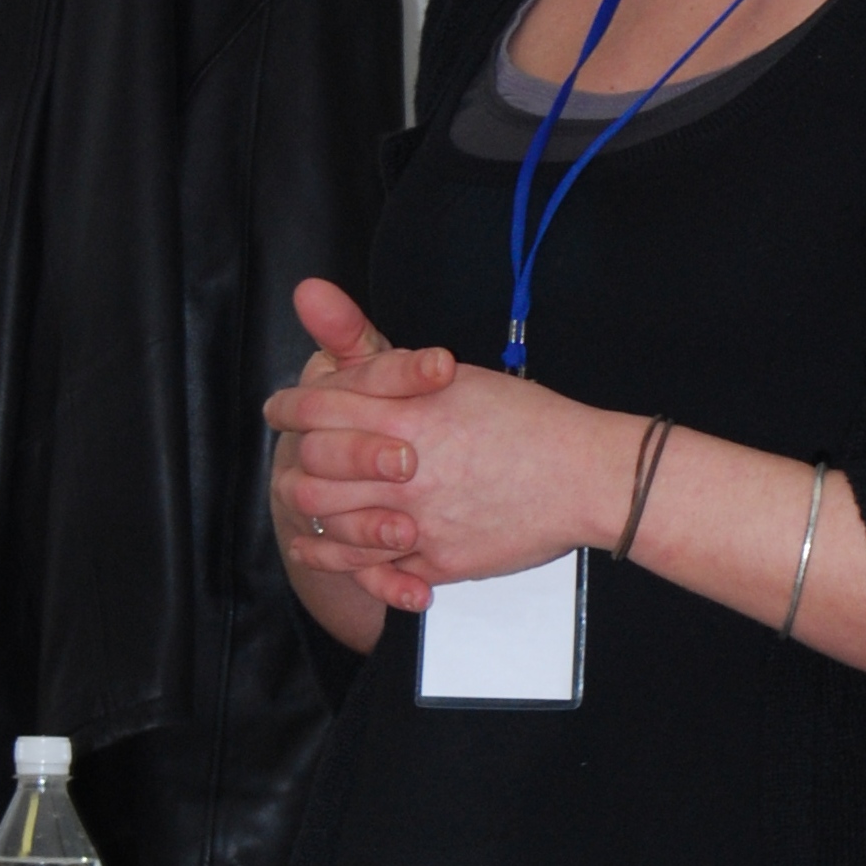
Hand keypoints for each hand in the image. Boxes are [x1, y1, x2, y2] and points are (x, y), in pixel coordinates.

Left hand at [266, 279, 638, 620]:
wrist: (584, 476)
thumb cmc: (527, 420)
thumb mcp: (450, 374)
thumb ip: (378, 352)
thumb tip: (311, 294)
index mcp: (404, 414)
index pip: (317, 409)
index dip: (290, 408)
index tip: (281, 410)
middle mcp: (404, 470)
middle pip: (314, 471)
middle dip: (297, 465)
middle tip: (292, 462)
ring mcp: (420, 520)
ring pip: (338, 525)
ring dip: (317, 517)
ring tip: (308, 512)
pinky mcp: (438, 560)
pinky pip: (377, 570)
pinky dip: (349, 562)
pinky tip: (337, 551)